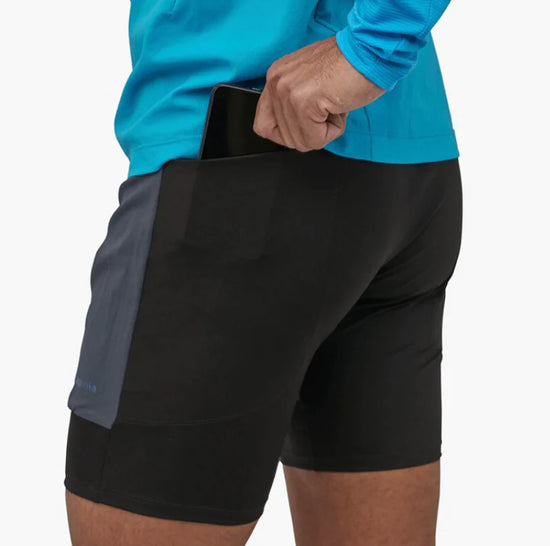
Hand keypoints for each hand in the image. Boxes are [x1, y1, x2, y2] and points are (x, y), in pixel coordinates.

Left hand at [253, 35, 385, 151]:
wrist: (371, 50)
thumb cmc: (350, 66)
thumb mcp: (310, 83)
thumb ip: (294, 103)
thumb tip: (292, 128)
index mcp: (276, 77)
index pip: (263, 126)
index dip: (287, 134)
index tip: (305, 125)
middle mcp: (276, 82)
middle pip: (284, 138)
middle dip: (311, 132)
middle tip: (326, 109)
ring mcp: (287, 92)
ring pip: (300, 141)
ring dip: (324, 130)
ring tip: (333, 104)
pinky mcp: (303, 102)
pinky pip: (315, 139)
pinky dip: (333, 130)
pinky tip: (338, 107)